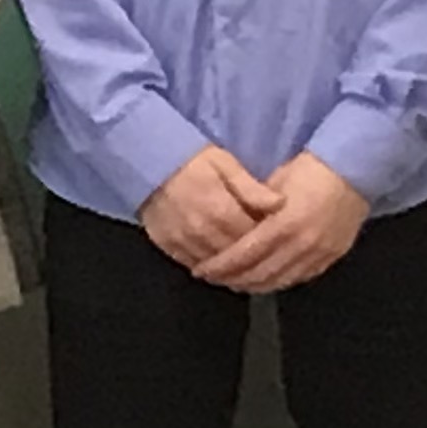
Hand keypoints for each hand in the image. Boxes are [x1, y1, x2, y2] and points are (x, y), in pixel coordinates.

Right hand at [139, 146, 278, 278]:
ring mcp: (182, 241)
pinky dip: (210, 267)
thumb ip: (251, 188)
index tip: (276, 236)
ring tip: (244, 260)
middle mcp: (201, 231)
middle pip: (235, 255)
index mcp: (219, 209)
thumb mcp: (225, 163)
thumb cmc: (191, 160)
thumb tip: (280, 204)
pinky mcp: (168, 247)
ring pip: (216, 266)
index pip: (252, 236)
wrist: (146, 161)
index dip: (267, 239)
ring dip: (231, 266)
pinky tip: (220, 262)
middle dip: (251, 255)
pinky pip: (195, 265)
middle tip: (264, 252)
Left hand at [204, 150, 370, 293]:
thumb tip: (234, 226)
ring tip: (234, 282)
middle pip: (259, 274)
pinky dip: (278, 282)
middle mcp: (302, 244)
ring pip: (279, 281)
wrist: (355, 170)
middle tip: (213, 279)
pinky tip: (264, 280)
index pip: (244, 254)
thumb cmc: (311, 169)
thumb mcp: (276, 182)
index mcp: (285, 224)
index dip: (220, 266)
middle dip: (231, 279)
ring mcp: (319, 254)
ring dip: (253, 285)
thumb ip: (254, 207)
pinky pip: (299, 278)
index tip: (202, 269)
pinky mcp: (331, 258)